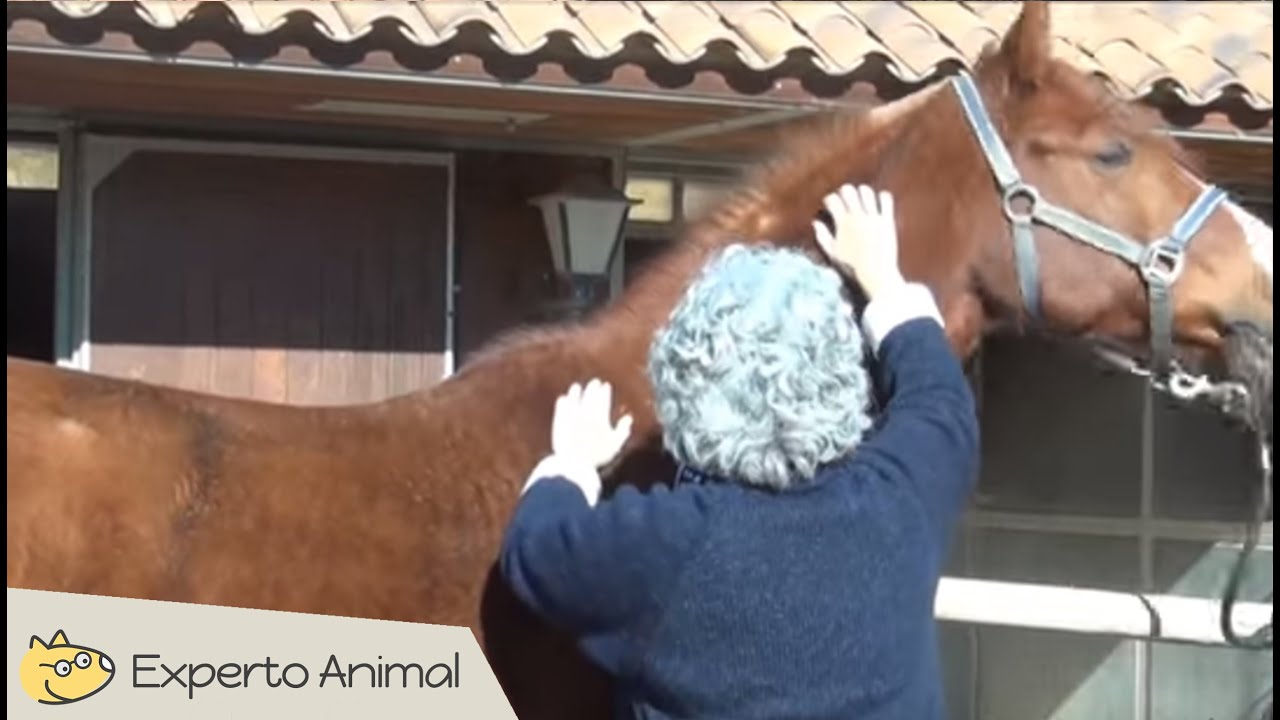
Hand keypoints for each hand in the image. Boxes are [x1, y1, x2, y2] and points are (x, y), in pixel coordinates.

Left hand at [551, 378, 633, 469]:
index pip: (604, 399)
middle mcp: (586, 412)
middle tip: (595, 382)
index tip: (606, 385)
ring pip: (574, 398)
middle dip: (593, 387)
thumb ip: (623, 430)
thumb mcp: (615, 445)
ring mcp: (571, 416)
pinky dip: (563, 402)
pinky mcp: (560, 421)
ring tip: (576, 387)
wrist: (574, 463)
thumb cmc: (597, 456)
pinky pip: (561, 407)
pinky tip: (563, 399)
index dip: (605, 391)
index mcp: (600, 417)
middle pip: (590, 395)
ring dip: (576, 391)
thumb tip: (628, 418)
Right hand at [812, 183, 905, 299]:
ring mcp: (873, 217)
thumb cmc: (852, 266)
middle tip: (847, 200)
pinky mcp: (887, 220)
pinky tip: (880, 203)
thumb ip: (822, 236)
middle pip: (848, 190)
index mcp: (842, 223)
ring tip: (863, 200)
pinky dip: (882, 197)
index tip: (831, 205)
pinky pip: (886, 199)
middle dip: (845, 192)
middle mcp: (857, 216)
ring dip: (863, 193)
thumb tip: (815, 222)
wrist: (876, 274)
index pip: (832, 199)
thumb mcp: (832, 253)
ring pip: (866, 191)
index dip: (830, 200)